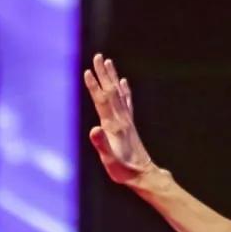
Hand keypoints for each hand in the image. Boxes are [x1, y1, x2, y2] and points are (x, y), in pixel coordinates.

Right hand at [83, 53, 156, 185]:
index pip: (102, 101)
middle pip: (110, 91)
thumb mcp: (109, 160)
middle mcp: (121, 119)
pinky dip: (124, 90)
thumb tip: (94, 129)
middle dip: (103, 74)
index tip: (88, 71)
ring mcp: (126, 121)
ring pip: (118, 93)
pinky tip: (123, 82)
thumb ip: (102, 144)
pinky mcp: (130, 125)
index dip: (94, 86)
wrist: (143, 175)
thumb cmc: (123, 170)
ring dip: (112, 77)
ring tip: (108, 62)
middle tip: (98, 56)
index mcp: (113, 126)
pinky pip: (127, 102)